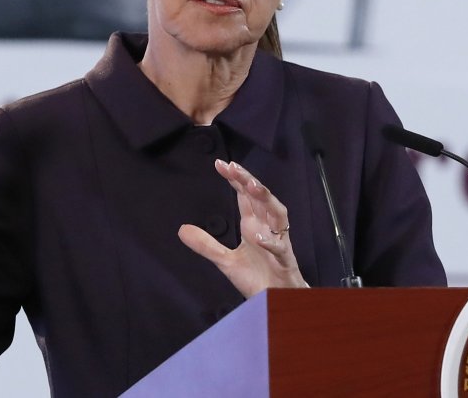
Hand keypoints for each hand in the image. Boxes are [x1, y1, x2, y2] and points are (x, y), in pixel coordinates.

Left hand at [178, 160, 307, 296]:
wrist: (276, 302)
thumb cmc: (257, 278)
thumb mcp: (226, 262)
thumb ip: (207, 245)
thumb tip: (182, 229)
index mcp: (254, 226)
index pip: (245, 196)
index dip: (235, 179)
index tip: (220, 164)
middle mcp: (267, 229)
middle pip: (260, 198)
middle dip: (248, 180)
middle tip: (233, 167)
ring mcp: (278, 243)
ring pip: (278, 214)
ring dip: (266, 199)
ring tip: (252, 186)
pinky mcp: (285, 261)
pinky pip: (280, 248)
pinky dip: (271, 242)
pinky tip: (259, 237)